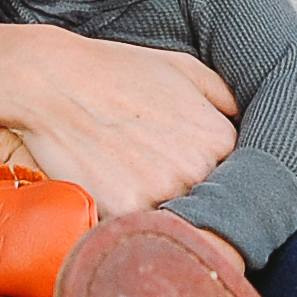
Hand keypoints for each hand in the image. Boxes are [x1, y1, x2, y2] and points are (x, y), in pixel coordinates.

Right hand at [0, 34, 238, 218]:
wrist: (54, 82)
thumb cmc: (117, 72)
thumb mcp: (182, 68)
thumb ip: (223, 97)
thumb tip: (243, 123)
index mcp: (218, 139)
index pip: (233, 179)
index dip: (207, 176)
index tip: (183, 167)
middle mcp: (197, 169)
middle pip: (204, 203)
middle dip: (185, 195)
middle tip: (152, 174)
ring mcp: (161, 192)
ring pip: (172, 220)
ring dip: (157, 211)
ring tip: (129, 182)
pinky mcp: (124, 209)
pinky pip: (135, 228)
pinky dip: (126, 220)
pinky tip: (110, 192)